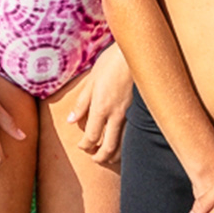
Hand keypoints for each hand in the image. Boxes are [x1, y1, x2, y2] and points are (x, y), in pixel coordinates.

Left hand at [64, 44, 132, 165]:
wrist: (136, 52)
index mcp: (101, 106)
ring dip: (116, 154)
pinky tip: (127, 144)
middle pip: (109, 146)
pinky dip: (129, 143)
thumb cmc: (111, 62)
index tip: (82, 147)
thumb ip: (81, 102)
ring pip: (124, 143)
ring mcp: (131, 113)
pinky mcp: (142, 111)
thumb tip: (71, 120)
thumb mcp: (91, 79)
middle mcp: (116, 114)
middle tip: (95, 160)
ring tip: (111, 158)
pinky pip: (134, 133)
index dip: (85, 145)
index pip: (91, 136)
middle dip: (101, 157)